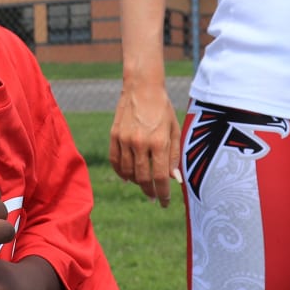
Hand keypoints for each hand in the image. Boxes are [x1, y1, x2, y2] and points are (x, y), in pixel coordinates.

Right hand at [109, 84, 181, 204]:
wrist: (142, 88)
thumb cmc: (162, 108)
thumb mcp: (174, 130)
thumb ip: (174, 156)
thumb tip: (175, 180)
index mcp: (158, 142)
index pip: (160, 176)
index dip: (163, 192)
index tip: (164, 202)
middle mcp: (140, 143)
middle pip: (142, 177)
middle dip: (149, 191)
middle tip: (153, 197)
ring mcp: (124, 140)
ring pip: (128, 172)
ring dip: (136, 183)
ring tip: (143, 186)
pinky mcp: (114, 136)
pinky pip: (115, 161)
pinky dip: (121, 172)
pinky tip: (127, 177)